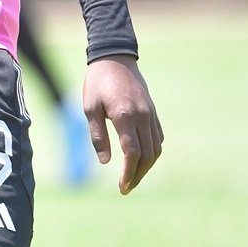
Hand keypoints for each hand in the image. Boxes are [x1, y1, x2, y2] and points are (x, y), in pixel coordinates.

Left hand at [82, 55, 162, 195]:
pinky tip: (141, 159)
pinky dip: (152, 152)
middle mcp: (143, 116)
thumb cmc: (97, 83)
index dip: (128, 173)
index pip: (132, 153)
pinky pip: (158, 137)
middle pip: (148, 155)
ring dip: (147, 167)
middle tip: (126, 188)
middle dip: (138, 175)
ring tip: (133, 178)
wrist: (115, 58)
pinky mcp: (153, 111)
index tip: (122, 187)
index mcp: (125, 116)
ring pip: (156, 148)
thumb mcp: (89, 108)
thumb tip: (105, 162)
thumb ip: (97, 135)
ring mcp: (151, 114)